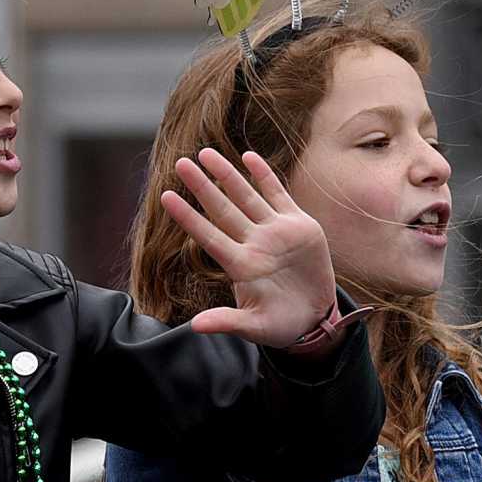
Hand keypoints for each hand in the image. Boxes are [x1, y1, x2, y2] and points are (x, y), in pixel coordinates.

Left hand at [161, 148, 338, 348]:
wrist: (315, 318)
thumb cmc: (281, 326)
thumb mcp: (255, 328)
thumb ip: (227, 322)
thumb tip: (195, 327)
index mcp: (241, 266)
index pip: (208, 236)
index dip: (188, 217)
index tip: (166, 197)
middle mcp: (254, 244)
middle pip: (223, 209)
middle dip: (202, 186)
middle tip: (179, 163)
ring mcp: (275, 232)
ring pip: (246, 196)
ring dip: (227, 174)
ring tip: (205, 154)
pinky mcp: (298, 225)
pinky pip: (277, 194)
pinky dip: (264, 175)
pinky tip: (248, 156)